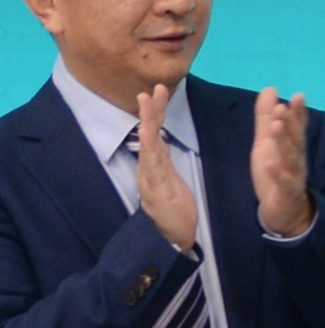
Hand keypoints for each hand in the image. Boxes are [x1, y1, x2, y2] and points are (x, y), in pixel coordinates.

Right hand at [131, 86, 199, 252]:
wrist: (172, 239)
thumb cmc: (175, 211)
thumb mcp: (173, 180)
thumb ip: (164, 161)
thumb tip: (161, 139)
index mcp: (157, 165)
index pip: (157, 133)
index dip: (156, 112)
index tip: (158, 91)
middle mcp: (149, 169)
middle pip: (150, 134)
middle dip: (150, 111)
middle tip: (152, 88)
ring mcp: (150, 179)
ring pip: (149, 145)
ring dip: (148, 122)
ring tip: (146, 100)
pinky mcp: (155, 190)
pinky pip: (152, 166)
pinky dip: (149, 148)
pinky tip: (148, 133)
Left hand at [251, 89, 314, 240]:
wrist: (285, 211)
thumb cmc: (275, 174)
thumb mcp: (266, 142)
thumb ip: (267, 117)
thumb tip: (271, 89)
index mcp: (293, 147)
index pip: (298, 127)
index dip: (299, 113)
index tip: (298, 97)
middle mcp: (297, 160)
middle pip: (295, 140)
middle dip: (290, 124)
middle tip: (282, 108)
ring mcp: (293, 176)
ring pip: (290, 158)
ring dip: (284, 142)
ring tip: (276, 127)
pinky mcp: (285, 193)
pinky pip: (283, 182)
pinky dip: (276, 173)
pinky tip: (268, 163)